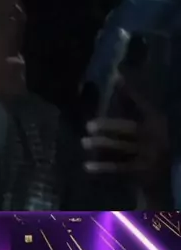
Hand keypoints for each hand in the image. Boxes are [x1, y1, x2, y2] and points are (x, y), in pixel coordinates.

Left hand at [81, 80, 169, 202]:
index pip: (142, 104)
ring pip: (122, 148)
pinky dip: (103, 167)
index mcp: (156, 121)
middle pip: (129, 129)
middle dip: (108, 126)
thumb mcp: (146, 120)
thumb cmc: (151, 140)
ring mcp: (149, 155)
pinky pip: (119, 168)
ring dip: (102, 145)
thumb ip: (131, 100)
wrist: (165, 173)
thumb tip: (115, 76)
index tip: (114, 79)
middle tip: (88, 125)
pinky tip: (87, 166)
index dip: (129, 92)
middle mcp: (155, 136)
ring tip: (83, 142)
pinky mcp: (141, 172)